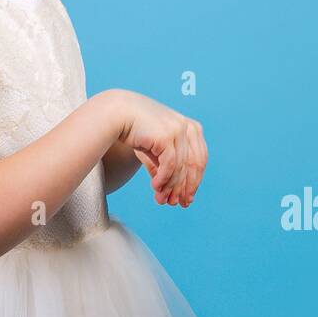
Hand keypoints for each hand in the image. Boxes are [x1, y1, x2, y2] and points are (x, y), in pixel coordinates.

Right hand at [111, 90, 208, 206]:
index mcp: (192, 128)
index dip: (194, 181)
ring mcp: (178, 130)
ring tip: (162, 199)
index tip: (187, 198)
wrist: (117, 113)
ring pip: (180, 168)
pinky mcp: (166, 136)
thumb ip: (164, 166)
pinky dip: (163, 179)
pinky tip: (155, 187)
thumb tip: (169, 193)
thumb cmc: (135, 129)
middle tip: (176, 203)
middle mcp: (188, 127)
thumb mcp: (155, 149)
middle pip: (193, 165)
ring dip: (170, 187)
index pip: (199, 160)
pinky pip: (169, 165)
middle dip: (184, 187)